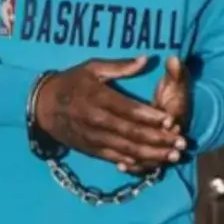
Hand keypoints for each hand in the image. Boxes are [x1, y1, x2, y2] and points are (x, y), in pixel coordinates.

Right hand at [34, 56, 186, 173]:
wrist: (42, 106)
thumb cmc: (71, 82)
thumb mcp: (92, 67)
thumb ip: (120, 66)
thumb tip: (146, 59)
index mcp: (98, 97)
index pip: (129, 109)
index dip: (151, 117)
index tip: (172, 121)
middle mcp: (95, 120)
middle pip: (131, 132)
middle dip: (158, 139)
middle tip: (180, 144)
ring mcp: (92, 137)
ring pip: (125, 149)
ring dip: (150, 154)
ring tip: (171, 157)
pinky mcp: (89, 149)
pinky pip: (113, 158)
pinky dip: (131, 162)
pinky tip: (148, 164)